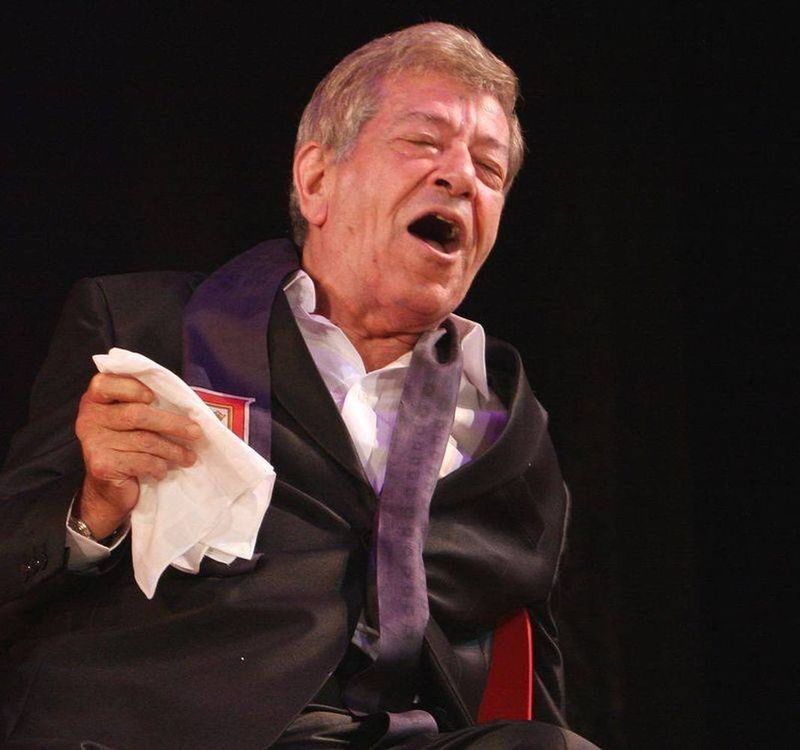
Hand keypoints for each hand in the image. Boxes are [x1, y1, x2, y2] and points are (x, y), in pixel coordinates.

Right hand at [74, 373, 202, 538]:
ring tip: (188, 457)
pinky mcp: (101, 465)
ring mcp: (93, 442)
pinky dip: (158, 466)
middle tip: (196, 432)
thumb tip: (188, 402)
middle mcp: (89, 418)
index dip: (133, 388)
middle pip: (136, 414)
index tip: (154, 397)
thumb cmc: (128, 447)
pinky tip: (163, 470)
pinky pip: (141, 461)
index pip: (108, 384)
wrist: (109, 489)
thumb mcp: (133, 421)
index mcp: (96, 400)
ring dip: (173, 450)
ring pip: (144, 440)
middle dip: (172, 424)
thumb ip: (147, 404)